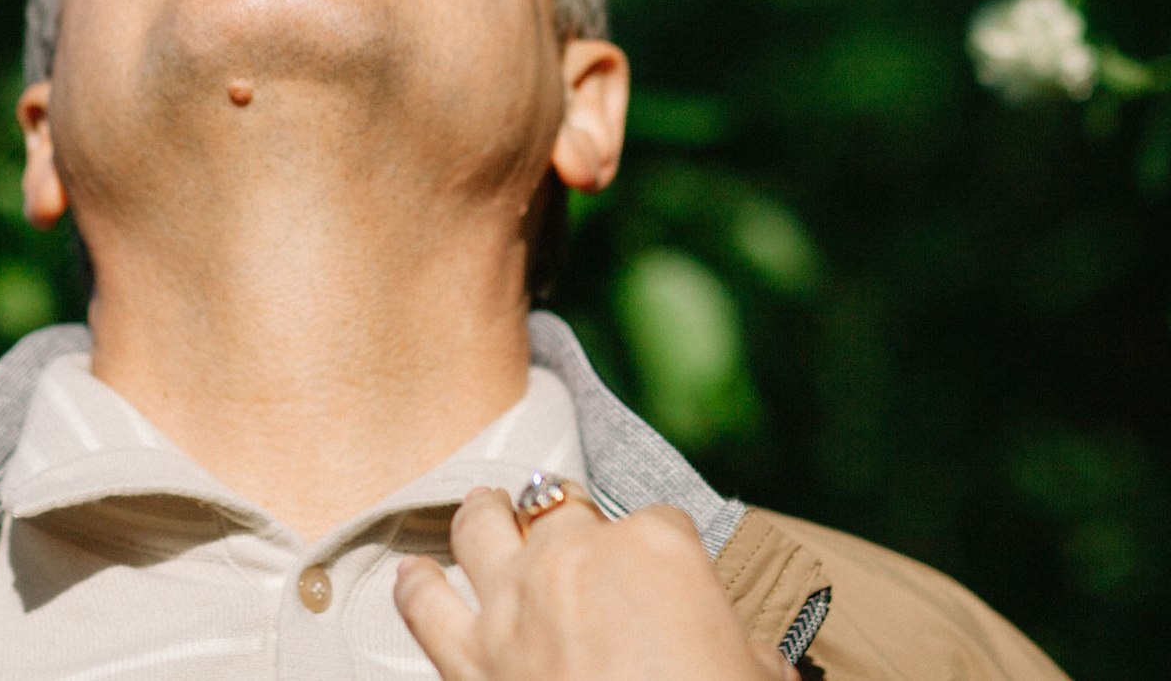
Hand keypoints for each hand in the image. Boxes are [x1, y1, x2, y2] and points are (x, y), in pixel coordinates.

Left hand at [394, 483, 796, 680]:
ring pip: (479, 525)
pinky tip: (413, 576)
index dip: (662, 552)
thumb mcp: (758, 677)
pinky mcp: (468, 658)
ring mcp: (513, 602)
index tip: (663, 579)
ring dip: (482, 517)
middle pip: (562, 507)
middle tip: (570, 542)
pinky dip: (415, 587)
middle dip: (567, 521)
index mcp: (657, 549)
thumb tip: (751, 660)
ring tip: (484, 513)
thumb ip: (745, 652)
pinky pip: (423, 605)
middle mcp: (576, 557)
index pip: (661, 521)